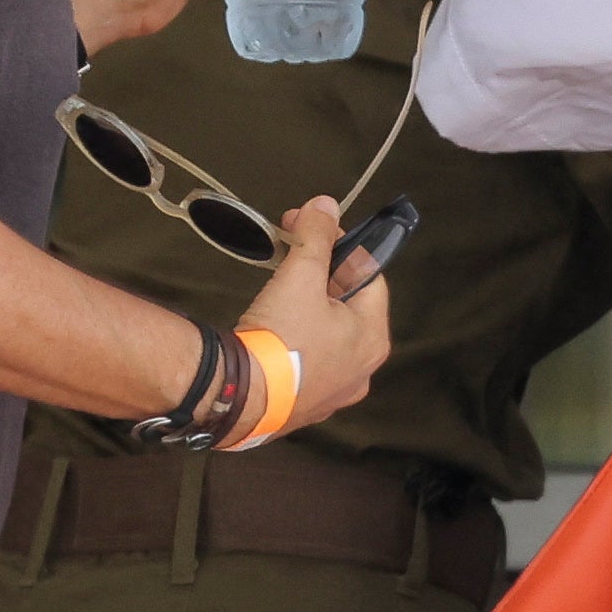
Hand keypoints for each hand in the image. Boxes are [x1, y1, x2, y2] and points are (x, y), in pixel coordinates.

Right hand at [237, 192, 395, 431]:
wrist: (239, 398)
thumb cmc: (280, 337)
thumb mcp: (300, 276)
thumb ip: (316, 237)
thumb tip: (325, 205)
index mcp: (373, 338)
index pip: (370, 277)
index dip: (343, 247)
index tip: (314, 229)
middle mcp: (362, 370)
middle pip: (349, 307)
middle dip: (322, 274)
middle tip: (293, 252)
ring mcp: (334, 392)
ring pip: (328, 335)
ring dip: (308, 306)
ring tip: (279, 286)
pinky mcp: (304, 406)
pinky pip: (308, 361)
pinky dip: (296, 338)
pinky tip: (273, 327)